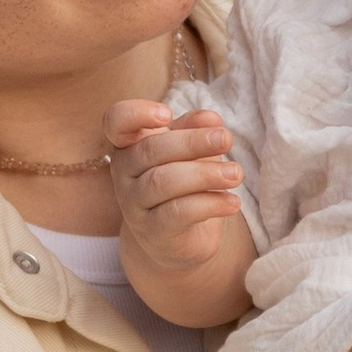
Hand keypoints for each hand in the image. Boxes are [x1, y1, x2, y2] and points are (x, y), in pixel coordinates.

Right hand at [105, 95, 245, 271]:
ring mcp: (134, 204)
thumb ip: (195, 130)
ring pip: (163, 182)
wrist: (175, 238)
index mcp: (129, 144)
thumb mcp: (190, 151)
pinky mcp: (152, 231)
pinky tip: (232, 202)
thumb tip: (210, 119)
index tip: (168, 115)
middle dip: (192, 142)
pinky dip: (210, 204)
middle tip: (226, 138)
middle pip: (150, 150)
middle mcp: (124, 172)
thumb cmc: (182, 184)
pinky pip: (178, 213)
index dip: (137, 113)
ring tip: (236, 173)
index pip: (116, 122)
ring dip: (205, 174)